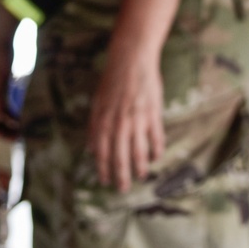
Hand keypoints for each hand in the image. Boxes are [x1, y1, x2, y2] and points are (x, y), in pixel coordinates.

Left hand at [88, 46, 164, 192]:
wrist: (132, 58)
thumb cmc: (113, 79)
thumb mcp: (98, 101)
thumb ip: (95, 126)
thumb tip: (91, 149)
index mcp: (104, 119)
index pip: (102, 151)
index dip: (103, 168)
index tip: (104, 181)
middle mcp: (120, 122)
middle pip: (120, 156)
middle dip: (121, 175)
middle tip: (123, 189)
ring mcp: (138, 118)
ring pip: (139, 150)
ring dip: (140, 166)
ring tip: (141, 176)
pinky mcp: (153, 112)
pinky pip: (156, 137)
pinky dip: (156, 149)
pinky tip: (156, 157)